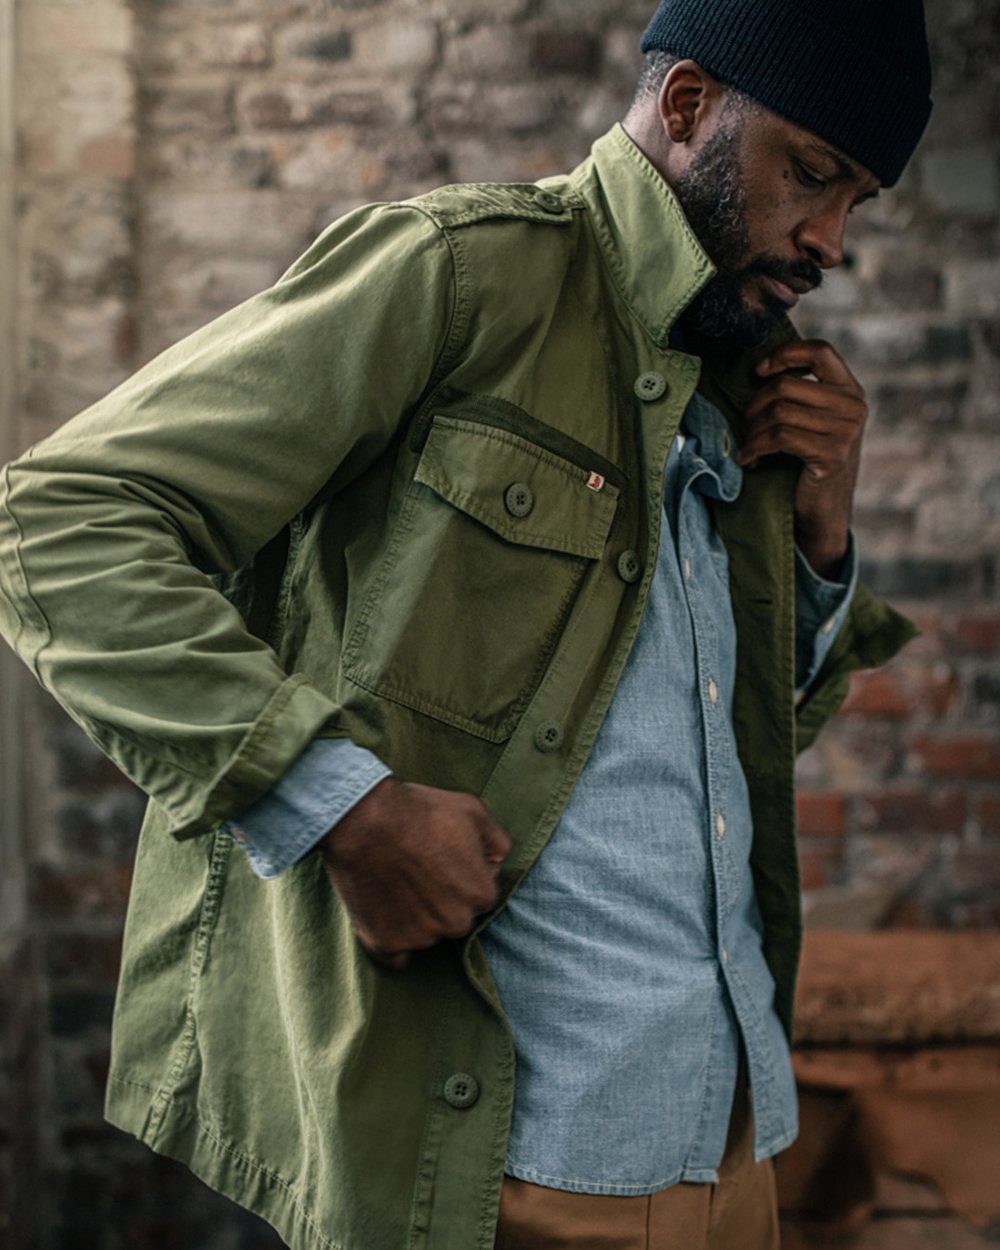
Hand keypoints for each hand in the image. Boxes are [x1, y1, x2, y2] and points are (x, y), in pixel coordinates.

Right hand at [317, 775, 511, 970]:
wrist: (364, 819)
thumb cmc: (420, 810)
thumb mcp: (473, 810)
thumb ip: (497, 841)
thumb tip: (498, 862)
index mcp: (481, 895)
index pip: (479, 895)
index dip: (461, 875)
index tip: (440, 859)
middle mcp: (455, 923)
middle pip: (453, 917)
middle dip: (440, 899)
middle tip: (417, 869)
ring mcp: (420, 937)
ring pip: (425, 934)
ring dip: (414, 917)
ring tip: (394, 881)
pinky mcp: (385, 944)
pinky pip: (395, 955)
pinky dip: (391, 939)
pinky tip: (384, 914)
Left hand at [737, 339, 866, 579]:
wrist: (823, 512)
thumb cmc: (808, 464)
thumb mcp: (812, 422)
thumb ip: (800, 395)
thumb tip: (757, 370)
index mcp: (850, 391)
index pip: (820, 351)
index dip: (784, 354)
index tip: (759, 372)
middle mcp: (854, 406)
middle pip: (787, 384)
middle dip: (755, 405)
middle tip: (746, 426)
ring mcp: (846, 431)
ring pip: (779, 411)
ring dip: (753, 430)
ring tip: (749, 445)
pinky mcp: (831, 455)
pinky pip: (779, 437)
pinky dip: (755, 448)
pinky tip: (749, 460)